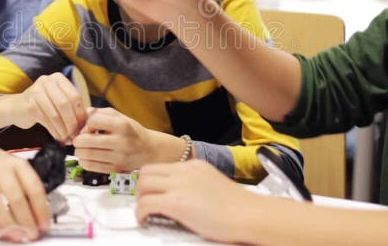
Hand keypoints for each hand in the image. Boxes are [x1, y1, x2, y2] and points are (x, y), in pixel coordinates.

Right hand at [0, 73, 86, 142]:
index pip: (75, 96)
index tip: (83, 127)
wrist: (16, 108)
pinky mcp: (29, 104)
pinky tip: (58, 138)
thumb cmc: (42, 106)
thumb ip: (72, 108)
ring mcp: (36, 91)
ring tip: (67, 139)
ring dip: (64, 130)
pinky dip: (54, 131)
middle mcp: (47, 81)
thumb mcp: (58, 101)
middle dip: (72, 123)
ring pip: (56, 114)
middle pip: (66, 104)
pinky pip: (46, 120)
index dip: (80, 113)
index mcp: (58, 78)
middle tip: (76, 135)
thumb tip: (88, 124)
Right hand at [0, 144, 49, 236]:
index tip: (44, 224)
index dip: (41, 208)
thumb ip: (25, 187)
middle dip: (26, 220)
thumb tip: (36, 215)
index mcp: (18, 164)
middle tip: (32, 234)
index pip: (33, 187)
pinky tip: (0, 230)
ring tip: (17, 236)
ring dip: (8, 224)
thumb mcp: (15, 168)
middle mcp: (1, 169)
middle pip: (16, 197)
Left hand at [72, 107, 182, 172]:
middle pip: (85, 140)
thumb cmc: (132, 132)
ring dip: (79, 150)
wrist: (149, 150)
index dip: (87, 124)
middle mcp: (121, 142)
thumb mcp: (121, 117)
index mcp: (122, 125)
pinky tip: (88, 156)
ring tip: (84, 148)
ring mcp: (118, 158)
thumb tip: (83, 114)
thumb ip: (100, 113)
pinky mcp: (115, 169)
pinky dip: (84, 161)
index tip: (90, 127)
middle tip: (80, 139)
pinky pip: (90, 166)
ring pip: (85, 155)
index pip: (92, 121)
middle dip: (78, 139)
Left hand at [136, 160, 260, 242]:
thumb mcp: (213, 184)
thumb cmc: (238, 206)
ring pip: (143, 184)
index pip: (161, 167)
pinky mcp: (175, 202)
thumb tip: (183, 196)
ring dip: (139, 199)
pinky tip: (145, 221)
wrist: (248, 214)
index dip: (152, 181)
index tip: (151, 193)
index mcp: (194, 166)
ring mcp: (178, 185)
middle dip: (141, 188)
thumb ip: (196, 184)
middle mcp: (184, 170)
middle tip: (145, 202)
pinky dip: (141, 213)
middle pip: (147, 172)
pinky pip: (146, 204)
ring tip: (145, 212)